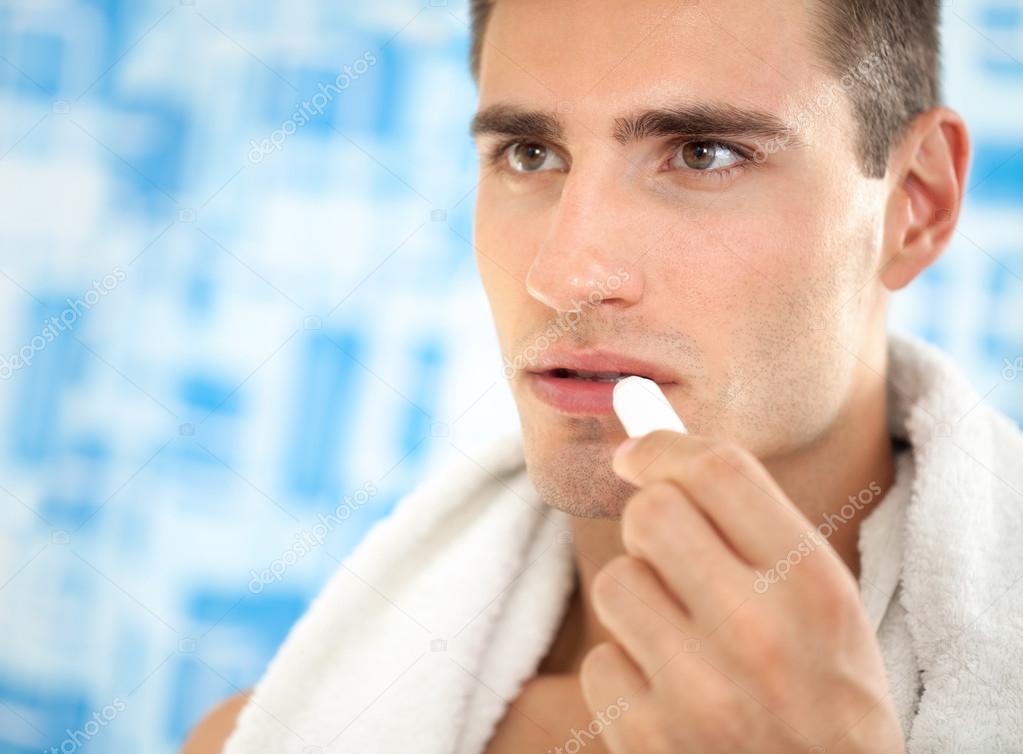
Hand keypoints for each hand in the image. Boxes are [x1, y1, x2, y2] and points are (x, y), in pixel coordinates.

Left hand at [578, 430, 904, 753]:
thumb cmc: (824, 695)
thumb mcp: (822, 605)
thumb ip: (748, 520)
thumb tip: (642, 434)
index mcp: (814, 587)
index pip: (718, 471)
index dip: (663, 447)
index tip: (637, 455)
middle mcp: (759, 636)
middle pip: (651, 514)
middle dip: (649, 523)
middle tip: (668, 552)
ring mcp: (701, 696)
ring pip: (616, 583)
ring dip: (638, 602)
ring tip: (682, 638)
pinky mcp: (652, 743)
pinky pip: (599, 662)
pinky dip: (625, 673)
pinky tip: (669, 696)